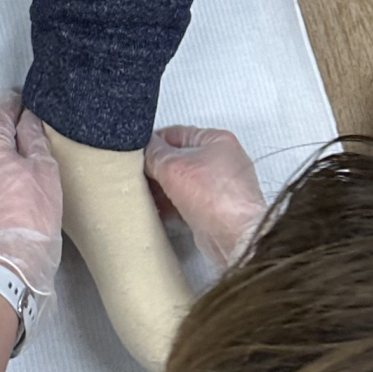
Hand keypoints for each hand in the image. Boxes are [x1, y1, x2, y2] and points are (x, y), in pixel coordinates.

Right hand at [144, 125, 264, 272]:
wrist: (233, 238)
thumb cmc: (217, 198)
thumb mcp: (173, 166)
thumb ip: (154, 153)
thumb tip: (146, 149)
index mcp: (217, 140)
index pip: (178, 133)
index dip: (155, 142)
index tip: (139, 152)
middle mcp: (223, 162)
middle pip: (180, 159)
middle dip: (159, 169)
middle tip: (140, 176)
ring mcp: (221, 188)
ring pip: (183, 183)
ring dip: (164, 190)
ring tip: (146, 195)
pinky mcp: (216, 212)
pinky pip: (189, 203)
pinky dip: (173, 206)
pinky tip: (159, 211)